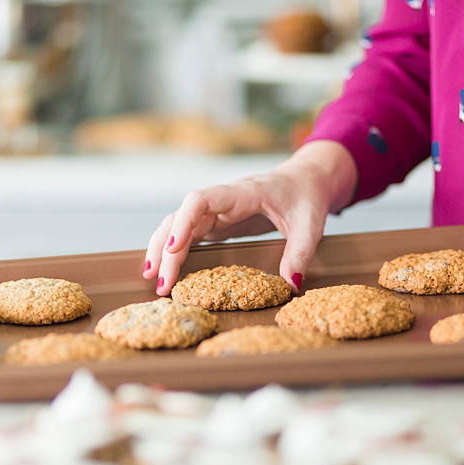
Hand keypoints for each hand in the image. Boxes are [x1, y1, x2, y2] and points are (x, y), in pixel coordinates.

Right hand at [143, 141, 356, 295]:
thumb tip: (290, 285)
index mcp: (242, 192)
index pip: (201, 200)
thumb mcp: (310, 224)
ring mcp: (217, 211)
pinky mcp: (218, 223)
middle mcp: (222, 199)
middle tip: (161, 282)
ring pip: (178, 225)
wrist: (307, 178)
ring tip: (153, 279)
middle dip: (165, 249)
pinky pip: (189, 234)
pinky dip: (174, 251)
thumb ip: (300, 253)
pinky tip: (165, 270)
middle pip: (181, 217)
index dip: (183, 222)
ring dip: (162, 250)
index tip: (172, 247)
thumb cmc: (306, 195)